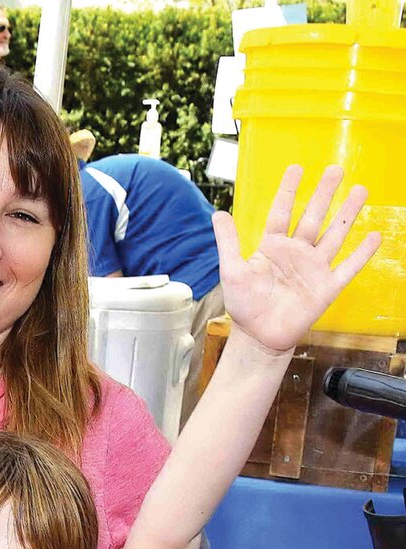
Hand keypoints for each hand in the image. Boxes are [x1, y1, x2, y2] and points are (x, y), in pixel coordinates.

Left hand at [214, 164, 380, 356]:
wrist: (259, 336)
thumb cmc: (244, 305)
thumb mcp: (232, 271)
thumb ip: (228, 243)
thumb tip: (218, 213)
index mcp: (273, 247)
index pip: (282, 213)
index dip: (289, 191)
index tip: (297, 168)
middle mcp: (296, 253)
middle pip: (313, 217)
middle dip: (324, 194)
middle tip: (335, 170)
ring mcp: (314, 268)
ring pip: (334, 235)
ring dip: (347, 214)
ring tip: (360, 190)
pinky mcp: (327, 287)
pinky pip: (348, 267)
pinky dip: (361, 254)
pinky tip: (373, 236)